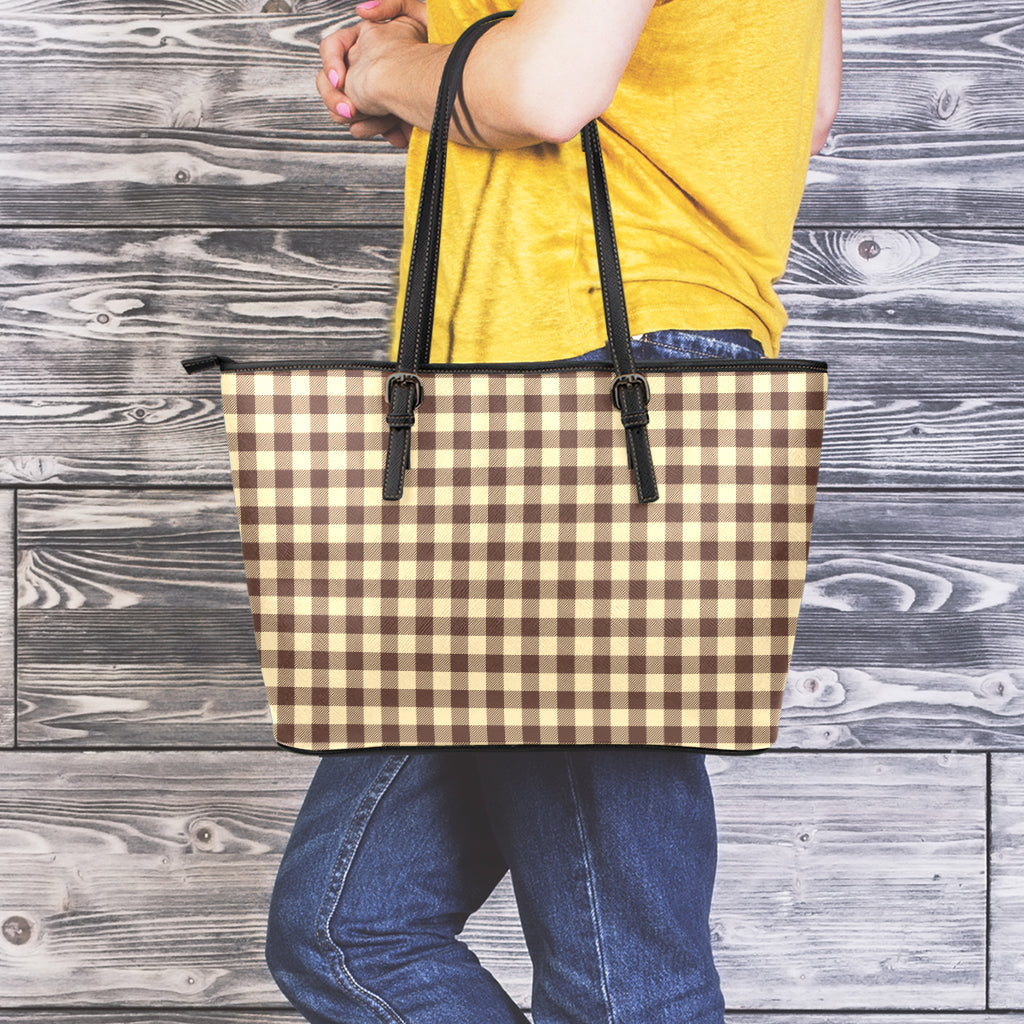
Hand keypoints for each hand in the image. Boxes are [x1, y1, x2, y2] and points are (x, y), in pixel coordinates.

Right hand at [317, 0, 427, 147]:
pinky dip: (380, 131)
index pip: (332, 49)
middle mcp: (363, 69)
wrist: (448, 89)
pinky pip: (366, 128)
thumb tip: (361, 11)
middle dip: (337, 100)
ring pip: (344, 111)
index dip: (331, 63)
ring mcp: (369, 95)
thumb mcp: (417, 16)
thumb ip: (391, 5)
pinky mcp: (382, 117)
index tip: (341, 81)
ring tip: (383, 124)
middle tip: (350, 112)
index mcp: (365, 43)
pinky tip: (397, 134)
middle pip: (330, 86)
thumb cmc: (438, 51)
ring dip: (362, 119)